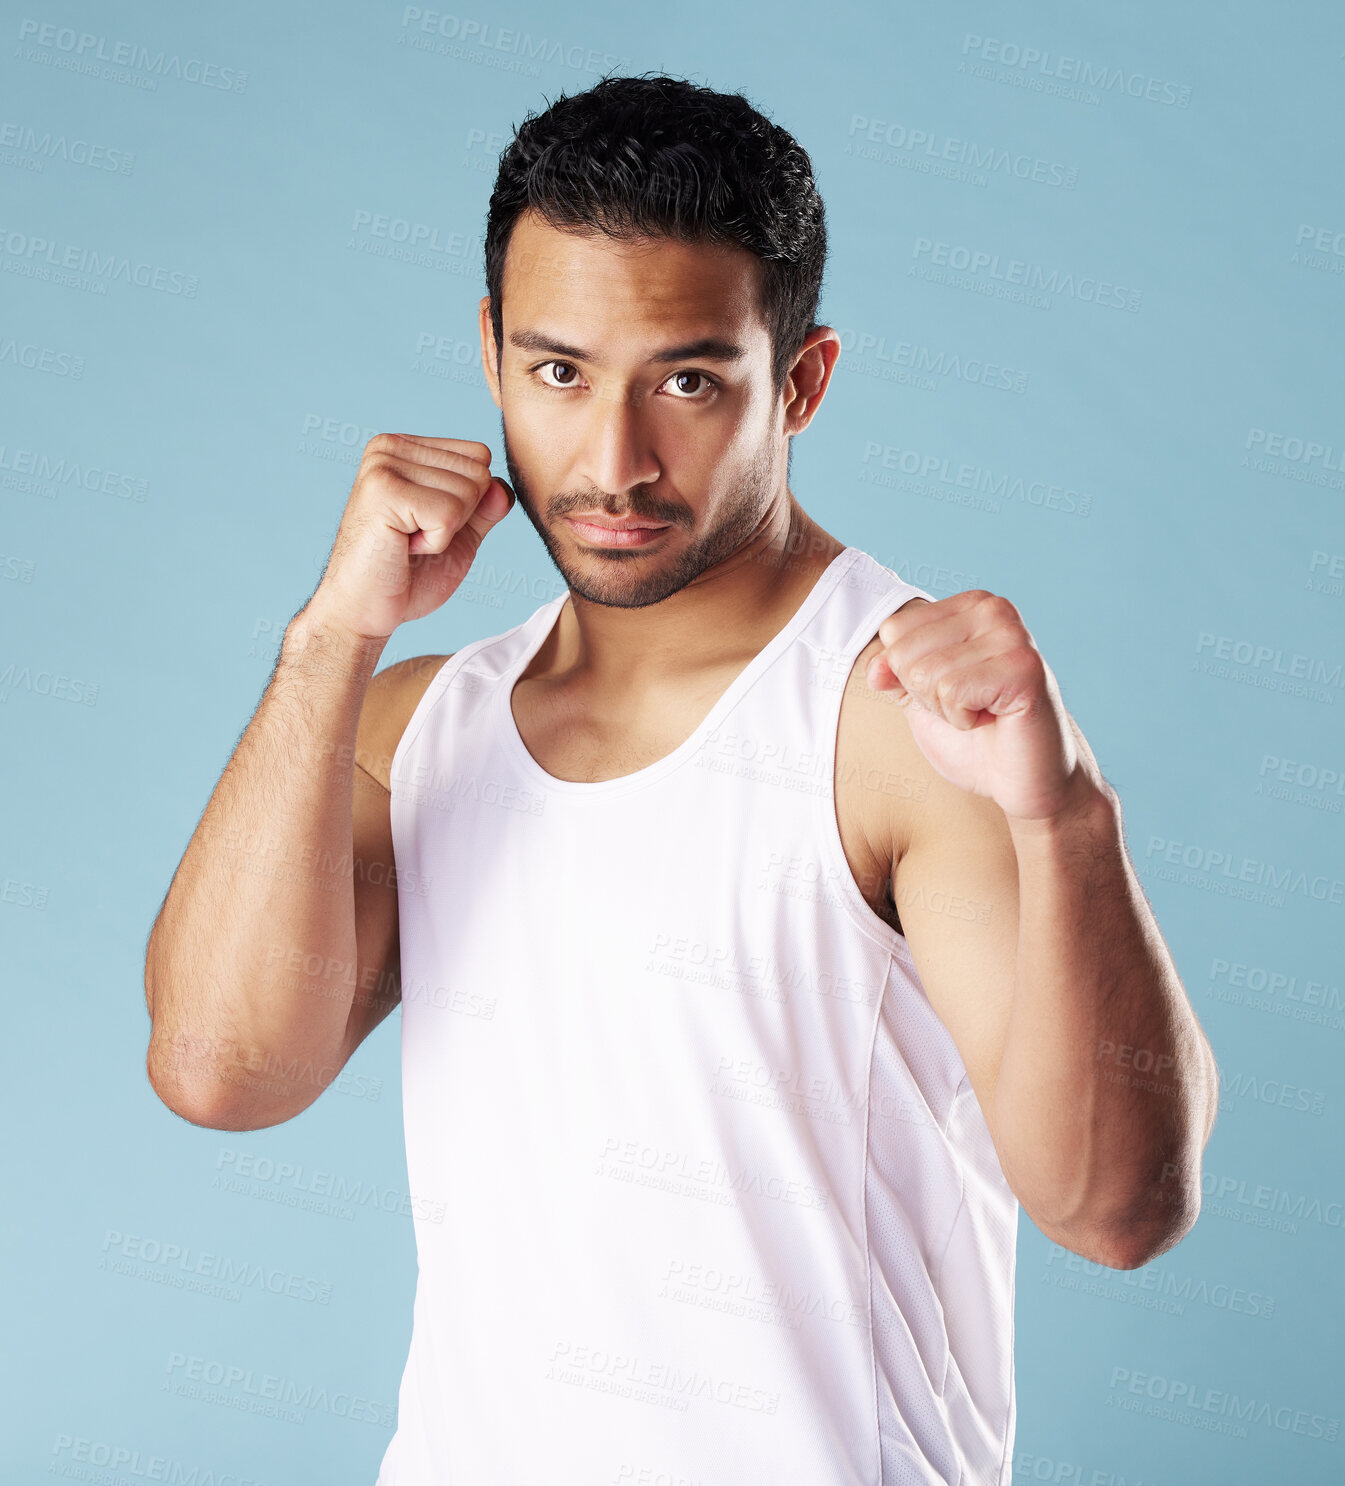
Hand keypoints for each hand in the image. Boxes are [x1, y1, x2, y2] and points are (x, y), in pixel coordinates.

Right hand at [301, 433, 513, 641]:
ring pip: (468, 493)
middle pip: (478, 473)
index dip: (468, 503)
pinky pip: (449, 514)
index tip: (425, 523)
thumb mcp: (459, 535)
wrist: (363, 611)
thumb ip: (485, 507)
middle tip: (414, 537)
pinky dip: (436, 543)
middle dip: (459, 518)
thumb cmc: (407, 575)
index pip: (480, 456)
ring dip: (445, 532)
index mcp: (405, 447)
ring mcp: (384, 465)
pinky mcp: (383, 491)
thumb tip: (503, 487)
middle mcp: (390, 447)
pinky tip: (402, 547)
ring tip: (406, 541)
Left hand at [864, 589, 1105, 822]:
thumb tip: (874, 668)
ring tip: (984, 713)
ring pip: (926, 674)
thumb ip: (894, 674)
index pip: (893, 630)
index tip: (952, 691)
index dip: (909, 676)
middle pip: (904, 652)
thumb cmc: (976, 738)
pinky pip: (952, 691)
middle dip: (926, 695)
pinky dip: (963, 719)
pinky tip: (995, 719)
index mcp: (970, 605)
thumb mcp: (921, 698)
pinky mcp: (1023, 668)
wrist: (1024, 779)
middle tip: (970, 707)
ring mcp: (1012, 635)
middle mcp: (994, 609)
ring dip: (946, 710)